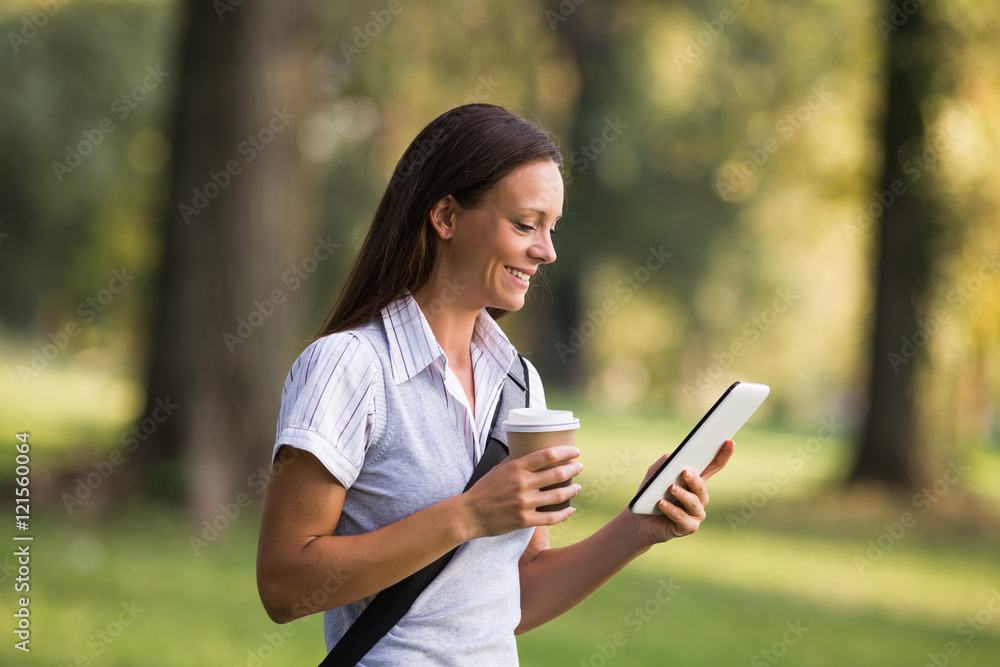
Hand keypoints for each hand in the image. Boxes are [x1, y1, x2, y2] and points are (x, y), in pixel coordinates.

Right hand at [463, 445, 581, 538]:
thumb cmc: (483, 490)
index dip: (566, 452)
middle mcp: (523, 484)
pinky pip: (551, 518)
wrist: (469, 514)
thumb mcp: (497, 469)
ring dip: (572, 490)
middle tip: (579, 467)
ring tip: (577, 486)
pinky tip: (571, 510)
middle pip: (557, 474)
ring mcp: (525, 503)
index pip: (547, 455)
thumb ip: (514, 461)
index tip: (575, 451)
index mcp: (516, 468)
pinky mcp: (525, 520)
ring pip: (558, 496)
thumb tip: (527, 449)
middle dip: (573, 468)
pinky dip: (564, 514)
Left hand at [627, 440, 733, 547]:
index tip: (729, 442)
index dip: (722, 455)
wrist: (640, 521)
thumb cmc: (650, 495)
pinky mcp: (689, 527)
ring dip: (682, 494)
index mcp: (695, 481)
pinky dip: (671, 509)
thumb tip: (673, 456)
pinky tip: (661, 503)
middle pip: (702, 486)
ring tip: (671, 488)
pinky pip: (681, 518)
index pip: (713, 466)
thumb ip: (663, 464)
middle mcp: (700, 497)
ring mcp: (696, 513)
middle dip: (694, 479)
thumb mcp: (654, 475)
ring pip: (694, 502)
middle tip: (685, 472)